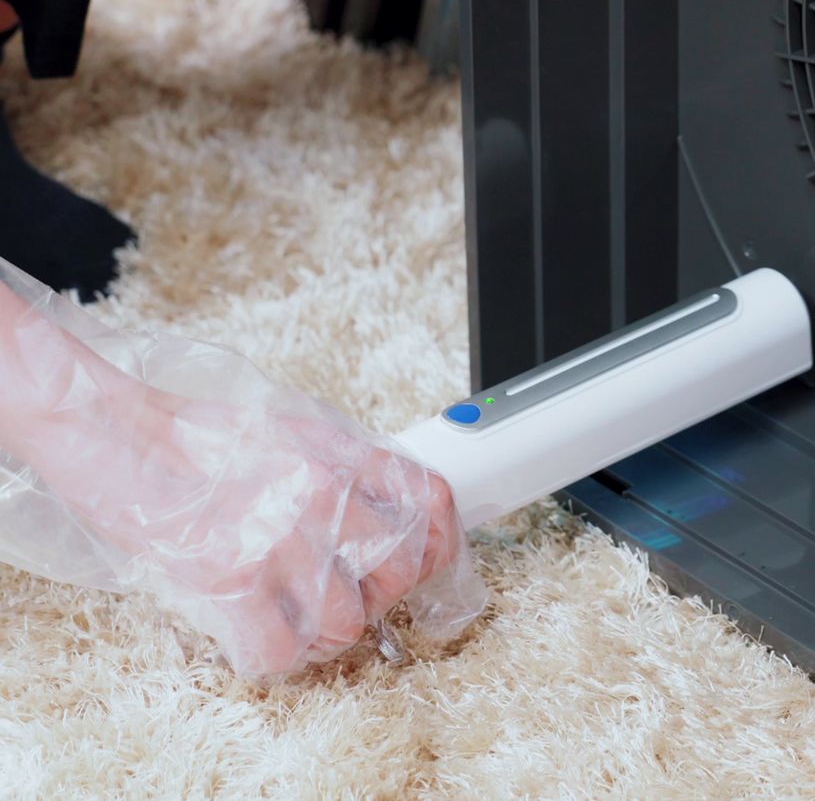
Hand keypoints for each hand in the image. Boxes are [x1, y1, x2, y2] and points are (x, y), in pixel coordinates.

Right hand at [29, 386, 468, 674]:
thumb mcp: (286, 429)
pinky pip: (283, 649)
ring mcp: (281, 534)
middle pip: (399, 573)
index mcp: (340, 453)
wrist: (107, 428)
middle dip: (374, 598)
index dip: (439, 545)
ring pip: (348, 623)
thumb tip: (380, 517)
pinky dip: (272, 654)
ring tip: (291, 618)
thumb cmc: (185, 434)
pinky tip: (255, 633)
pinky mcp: (231, 575)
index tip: (424, 567)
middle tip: (338, 597)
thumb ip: (340, 467)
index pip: (430, 501)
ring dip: (322, 634)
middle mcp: (324, 491)